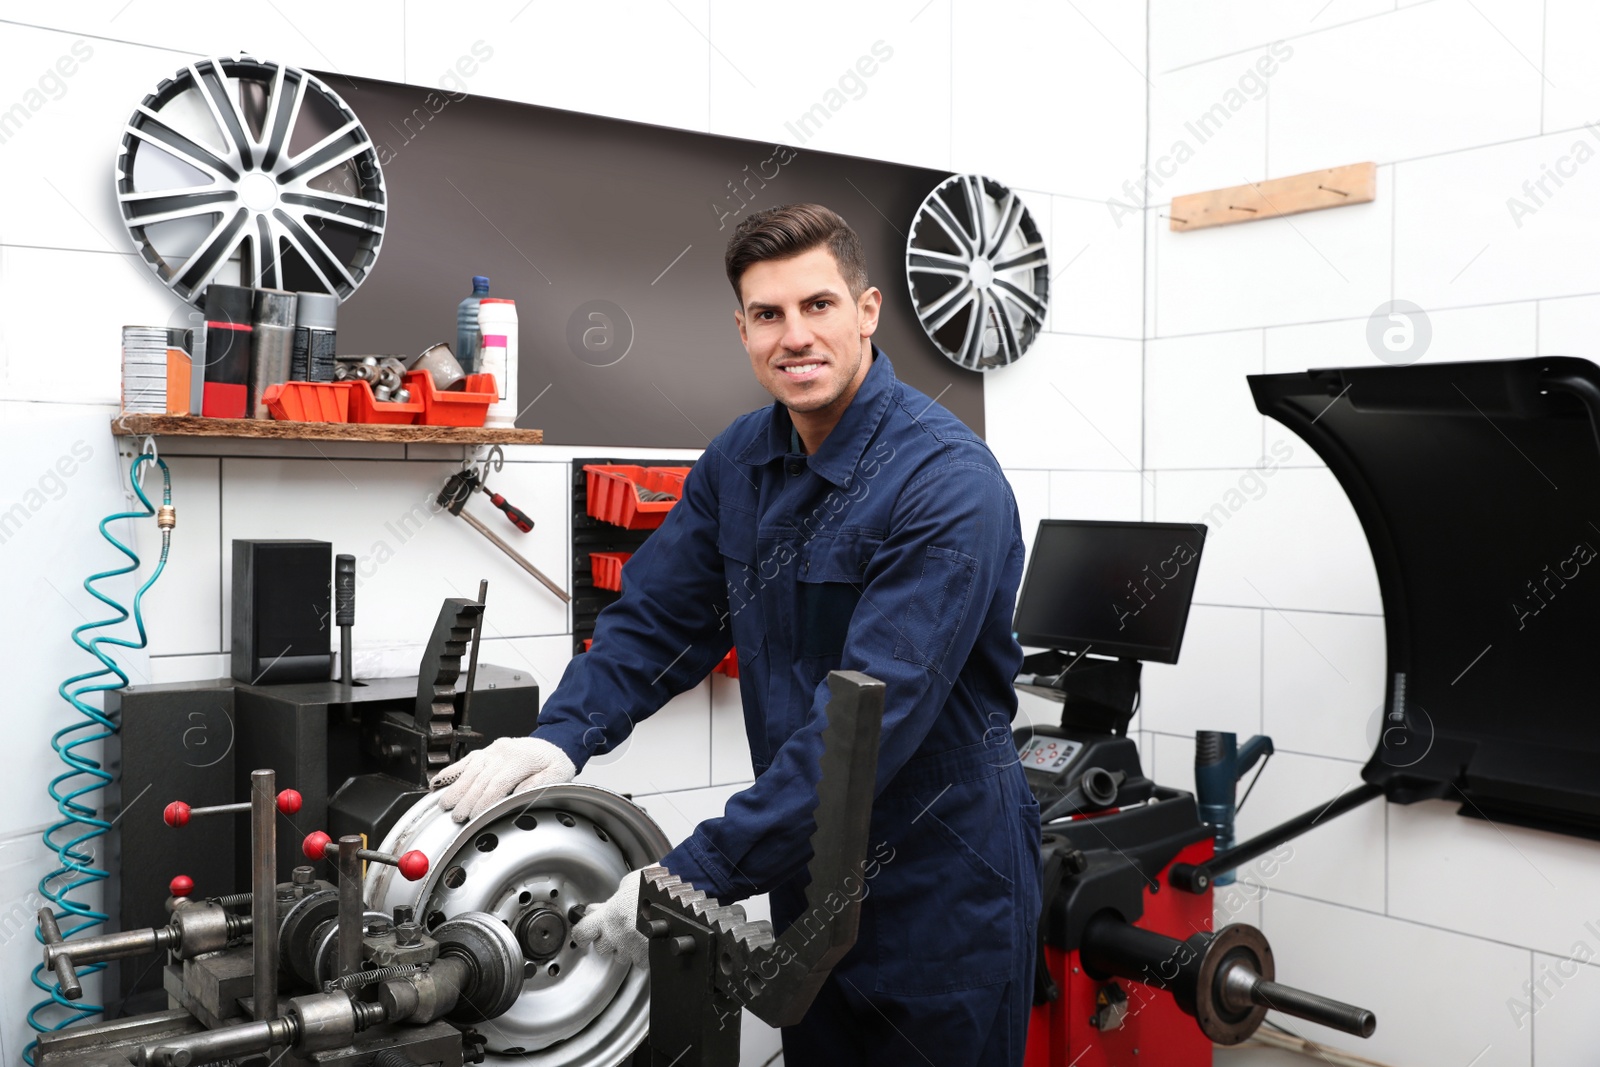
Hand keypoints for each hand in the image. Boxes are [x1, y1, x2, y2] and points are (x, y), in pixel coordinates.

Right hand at [431, 736, 575, 822]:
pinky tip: (439, 782)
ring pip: (469, 770)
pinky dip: (451, 771)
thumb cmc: (554, 761)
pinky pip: (465, 761)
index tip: (475, 817)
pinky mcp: (486, 751)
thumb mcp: (558, 774)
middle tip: (456, 817)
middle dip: (466, 800)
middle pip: (480, 779)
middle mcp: (503, 752)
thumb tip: (518, 793)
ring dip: (456, 789)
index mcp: (521, 760)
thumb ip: (539, 783)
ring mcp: (492, 751)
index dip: (484, 802)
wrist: (553, 741)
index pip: (497, 784)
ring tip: (445, 804)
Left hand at [572, 867, 648, 967]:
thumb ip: (611, 901)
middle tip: (618, 927)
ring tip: (636, 931)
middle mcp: (617, 935)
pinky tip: (648, 939)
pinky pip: (638, 961)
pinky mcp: (647, 957)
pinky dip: (641, 952)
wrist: (681, 898)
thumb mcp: (628, 884)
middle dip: (607, 938)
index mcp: (608, 916)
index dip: (582, 934)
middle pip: (601, 947)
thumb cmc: (656, 886)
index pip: (581, 934)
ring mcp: (632, 948)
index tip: (585, 933)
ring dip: (624, 947)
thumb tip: (599, 908)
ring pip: (620, 956)